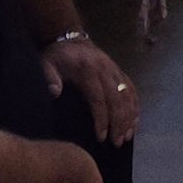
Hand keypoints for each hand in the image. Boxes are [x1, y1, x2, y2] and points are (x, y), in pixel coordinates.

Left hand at [44, 32, 139, 146]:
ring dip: (129, 117)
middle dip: (119, 122)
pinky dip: (135, 106)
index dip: (101, 119)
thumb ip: (49, 77)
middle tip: (117, 143)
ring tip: (127, 137)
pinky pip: (132, 89)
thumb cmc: (57, 57)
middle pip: (117, 98)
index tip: (101, 137)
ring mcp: (114, 69)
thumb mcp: (46, 64)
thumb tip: (54, 93)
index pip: (98, 98)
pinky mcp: (119, 71)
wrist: (70, 38)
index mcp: (88, 69)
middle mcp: (105, 68)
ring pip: (127, 94)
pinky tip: (135, 122)